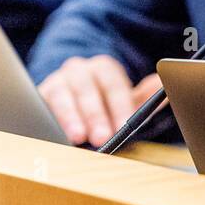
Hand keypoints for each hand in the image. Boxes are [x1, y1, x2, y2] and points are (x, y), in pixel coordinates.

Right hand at [37, 55, 161, 146]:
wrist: (67, 94)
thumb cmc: (100, 102)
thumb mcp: (122, 98)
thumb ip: (144, 96)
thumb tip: (165, 87)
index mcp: (103, 68)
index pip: (114, 84)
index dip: (120, 105)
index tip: (126, 124)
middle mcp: (79, 70)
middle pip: (88, 90)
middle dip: (96, 115)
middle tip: (103, 137)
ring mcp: (57, 81)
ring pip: (63, 96)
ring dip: (71, 117)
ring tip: (77, 137)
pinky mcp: (39, 94)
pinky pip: (42, 106)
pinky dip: (49, 119)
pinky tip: (54, 134)